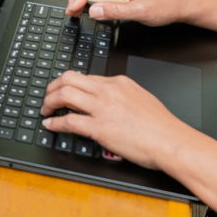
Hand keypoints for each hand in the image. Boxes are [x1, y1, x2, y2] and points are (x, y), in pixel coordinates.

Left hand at [41, 71, 194, 169]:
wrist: (170, 140)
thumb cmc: (161, 126)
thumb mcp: (140, 98)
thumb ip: (122, 95)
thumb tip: (109, 101)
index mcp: (118, 82)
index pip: (85, 76)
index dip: (68, 84)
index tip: (62, 90)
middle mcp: (108, 91)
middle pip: (69, 78)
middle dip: (53, 87)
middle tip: (48, 97)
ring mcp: (102, 108)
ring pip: (64, 94)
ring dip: (49, 102)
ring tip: (45, 110)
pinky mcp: (99, 128)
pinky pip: (68, 121)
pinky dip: (55, 123)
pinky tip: (50, 125)